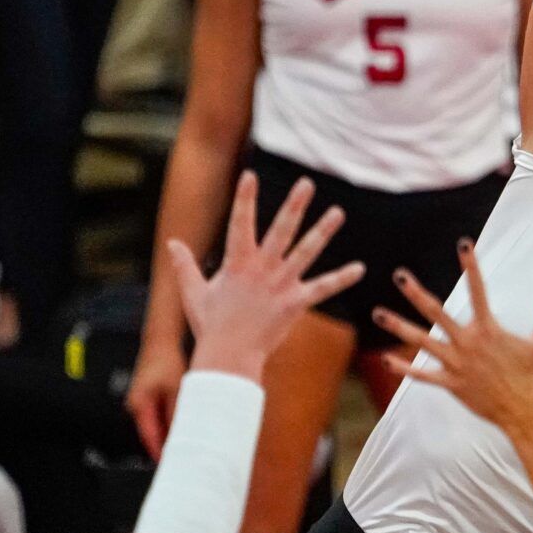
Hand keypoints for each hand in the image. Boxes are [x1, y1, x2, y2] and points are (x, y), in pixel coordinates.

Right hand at [125, 336, 185, 459]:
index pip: (149, 436)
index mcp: (140, 405)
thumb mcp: (177, 389)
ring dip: (166, 434)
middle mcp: (135, 406)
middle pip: (150, 434)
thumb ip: (177, 411)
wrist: (160, 342)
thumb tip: (183, 432)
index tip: (170, 463)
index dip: (159, 451)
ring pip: (154, 426)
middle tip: (180, 458)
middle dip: (164, 446)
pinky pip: (155, 417)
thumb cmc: (167, 362)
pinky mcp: (146, 398)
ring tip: (182, 446)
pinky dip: (166, 424)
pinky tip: (179, 428)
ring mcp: (139, 402)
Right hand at [162, 171, 363, 378]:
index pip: (239, 223)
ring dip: (323, 231)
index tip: (249, 175)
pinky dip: (341, 278)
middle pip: (281, 230)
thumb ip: (184, 265)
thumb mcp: (193, 292)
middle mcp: (262, 269)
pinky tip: (360, 269)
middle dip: (294, 205)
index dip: (244, 198)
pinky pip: (322, 288)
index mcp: (237, 263)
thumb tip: (172, 242)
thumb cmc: (210, 325)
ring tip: (338, 212)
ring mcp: (281, 285)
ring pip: (306, 252)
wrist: (228, 357)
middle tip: (307, 183)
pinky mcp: (295, 303)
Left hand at [375, 244, 532, 441]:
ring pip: (421, 342)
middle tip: (399, 276)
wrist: (527, 414)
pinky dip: (404, 369)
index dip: (471, 265)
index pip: (478, 290)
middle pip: (436, 312)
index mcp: (489, 330)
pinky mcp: (451, 385)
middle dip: (416, 293)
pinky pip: (423, 376)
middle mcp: (468, 343)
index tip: (464, 244)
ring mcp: (457, 365)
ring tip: (378, 313)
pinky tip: (386, 360)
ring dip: (399, 326)